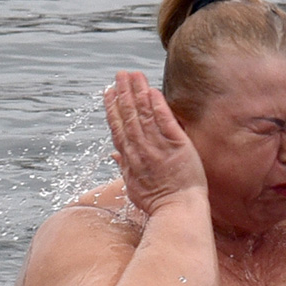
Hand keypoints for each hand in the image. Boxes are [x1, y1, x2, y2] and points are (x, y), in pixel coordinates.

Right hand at [104, 70, 207, 214]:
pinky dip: (158, 105)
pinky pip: (165, 121)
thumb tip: (114, 154)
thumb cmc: (158, 203)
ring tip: (133, 75)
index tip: (108, 92)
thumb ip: (123, 167)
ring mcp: (157, 147)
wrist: (177, 211)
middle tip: (119, 75)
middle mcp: (140, 149)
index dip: (112, 108)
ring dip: (137, 92)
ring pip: (144, 114)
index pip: (118, 128)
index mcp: (130, 158)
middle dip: (123, 93)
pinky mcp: (177, 145)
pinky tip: (152, 91)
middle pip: (128, 116)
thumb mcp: (133, 187)